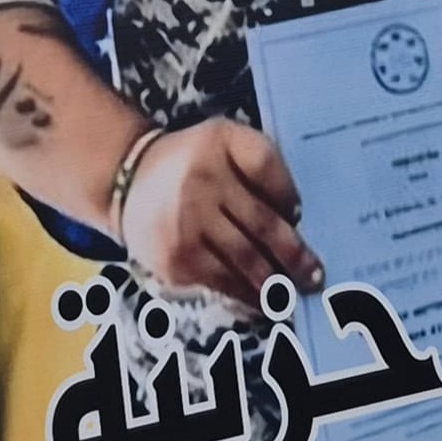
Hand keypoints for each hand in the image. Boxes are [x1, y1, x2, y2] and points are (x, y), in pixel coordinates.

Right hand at [119, 119, 322, 312]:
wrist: (127, 180)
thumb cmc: (192, 163)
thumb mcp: (223, 140)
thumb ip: (260, 163)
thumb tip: (295, 217)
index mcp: (218, 143)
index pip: (265, 167)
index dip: (287, 194)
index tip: (298, 215)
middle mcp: (201, 182)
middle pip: (263, 223)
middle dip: (295, 254)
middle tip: (314, 274)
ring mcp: (186, 223)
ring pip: (246, 259)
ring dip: (277, 280)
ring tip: (296, 291)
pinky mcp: (176, 258)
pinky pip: (222, 281)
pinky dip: (248, 293)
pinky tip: (264, 300)